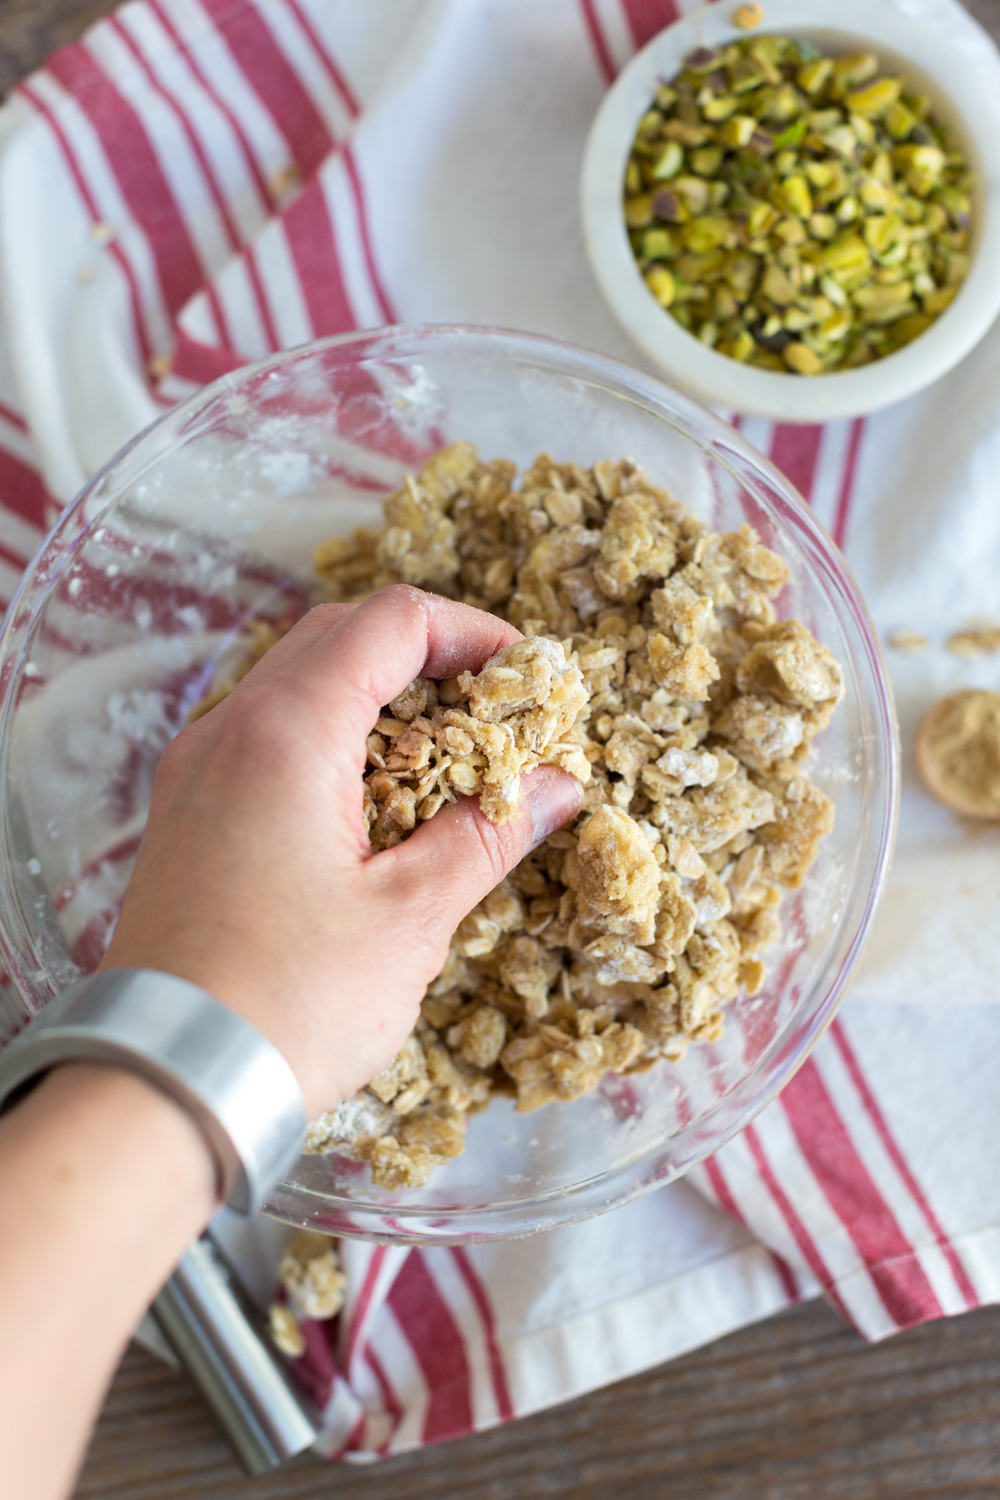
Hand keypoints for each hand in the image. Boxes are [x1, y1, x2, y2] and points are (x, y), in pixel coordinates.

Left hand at [102, 585, 581, 1117]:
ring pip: (298, 687)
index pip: (390, 621)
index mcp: (286, 731)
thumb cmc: (287, 1002)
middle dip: (429, 660)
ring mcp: (197, 771)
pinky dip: (333, 746)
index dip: (472, 632)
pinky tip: (377, 811)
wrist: (164, 1084)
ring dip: (380, 702)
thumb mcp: (409, 917)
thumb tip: (556, 787)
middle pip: (340, 638)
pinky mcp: (187, 817)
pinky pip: (266, 742)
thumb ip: (487, 835)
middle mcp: (228, 730)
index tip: (525, 678)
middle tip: (495, 715)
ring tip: (446, 764)